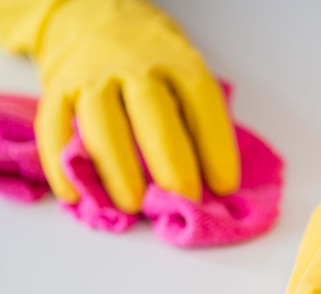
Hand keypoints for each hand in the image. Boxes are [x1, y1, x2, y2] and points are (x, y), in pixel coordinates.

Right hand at [33, 0, 239, 211]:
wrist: (91, 16)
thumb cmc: (149, 62)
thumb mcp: (182, 72)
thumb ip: (194, 119)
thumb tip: (210, 183)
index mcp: (174, 61)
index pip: (200, 99)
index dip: (215, 145)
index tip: (225, 186)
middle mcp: (133, 66)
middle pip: (152, 113)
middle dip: (170, 161)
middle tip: (183, 198)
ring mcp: (91, 77)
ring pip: (101, 123)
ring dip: (117, 168)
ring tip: (132, 205)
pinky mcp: (57, 89)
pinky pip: (53, 127)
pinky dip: (59, 164)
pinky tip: (75, 196)